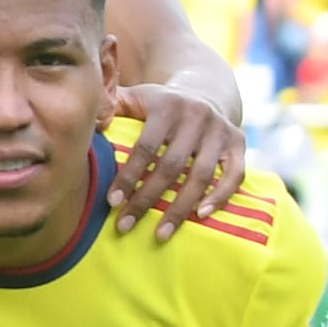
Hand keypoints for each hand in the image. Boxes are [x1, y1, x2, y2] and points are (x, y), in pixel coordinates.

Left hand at [110, 73, 247, 236]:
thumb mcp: (135, 97)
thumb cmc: (159, 105)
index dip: (129, 176)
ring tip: (161, 234)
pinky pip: (236, 174)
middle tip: (125, 226)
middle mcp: (197, 116)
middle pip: (171, 166)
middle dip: (147, 199)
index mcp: (167, 106)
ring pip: (202, 175)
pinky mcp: (239, 142)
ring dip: (181, 208)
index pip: (146, 148)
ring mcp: (221, 130)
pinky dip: (220, 196)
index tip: (112, 202)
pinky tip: (201, 216)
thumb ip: (110, 105)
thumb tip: (88, 123)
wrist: (205, 92)